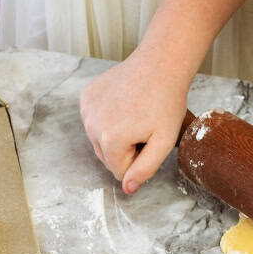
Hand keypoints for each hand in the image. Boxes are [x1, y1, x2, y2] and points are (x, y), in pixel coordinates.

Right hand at [79, 45, 194, 192]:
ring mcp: (86, 109)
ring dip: (117, 134)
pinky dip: (108, 117)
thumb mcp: (164, 142)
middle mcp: (91, 126)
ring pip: (100, 139)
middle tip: (145, 127)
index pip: (120, 171)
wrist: (160, 64)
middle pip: (107, 157)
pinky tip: (124, 103)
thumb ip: (145, 169)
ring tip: (136, 115)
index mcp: (110, 140)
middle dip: (126, 149)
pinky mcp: (86, 96)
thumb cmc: (166, 102)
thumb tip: (127, 189)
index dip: (139, 159)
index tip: (150, 140)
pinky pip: (95, 120)